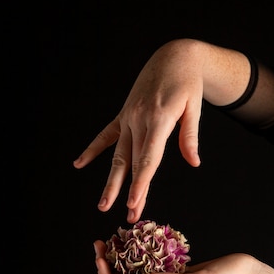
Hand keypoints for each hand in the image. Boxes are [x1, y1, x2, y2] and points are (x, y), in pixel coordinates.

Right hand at [73, 39, 203, 222]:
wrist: (173, 56)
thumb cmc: (187, 82)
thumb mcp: (194, 106)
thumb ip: (190, 136)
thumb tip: (194, 163)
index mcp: (158, 120)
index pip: (148, 159)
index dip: (140, 183)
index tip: (133, 204)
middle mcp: (138, 120)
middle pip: (132, 163)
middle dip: (128, 192)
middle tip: (126, 217)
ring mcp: (128, 117)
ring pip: (118, 154)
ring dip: (111, 181)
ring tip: (104, 203)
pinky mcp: (124, 114)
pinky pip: (106, 135)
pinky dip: (93, 149)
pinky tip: (79, 164)